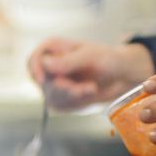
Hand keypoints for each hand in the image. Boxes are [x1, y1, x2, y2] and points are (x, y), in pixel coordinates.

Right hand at [26, 37, 154, 110]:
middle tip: (81, 89)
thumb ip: (67, 61)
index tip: (43, 80)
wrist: (122, 76)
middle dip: (62, 87)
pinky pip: (60, 105)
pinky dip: (75, 102)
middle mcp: (52, 67)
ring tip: (91, 89)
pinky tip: (89, 94)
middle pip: (41, 81)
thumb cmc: (108, 58)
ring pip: (50, 95)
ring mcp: (56, 84)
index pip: (34, 59)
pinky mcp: (62, 99)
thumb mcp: (90, 56)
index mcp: (55, 50)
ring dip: (71, 95)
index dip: (35, 69)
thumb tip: (45, 64)